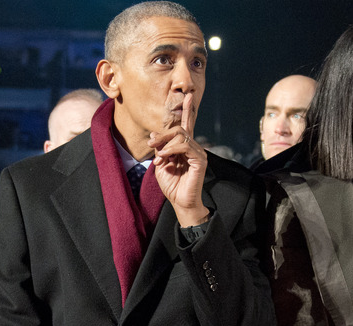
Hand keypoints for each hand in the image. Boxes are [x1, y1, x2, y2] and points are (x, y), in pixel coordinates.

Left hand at [148, 93, 209, 225]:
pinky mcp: (200, 160)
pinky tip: (165, 157)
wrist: (180, 202)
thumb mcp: (160, 163)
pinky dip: (172, 149)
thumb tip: (155, 136)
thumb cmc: (171, 184)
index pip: (186, 125)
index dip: (188, 110)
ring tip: (159, 157)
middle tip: (152, 144)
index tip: (188, 96)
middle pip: (179, 128)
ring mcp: (198, 153)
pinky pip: (186, 146)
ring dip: (166, 144)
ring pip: (181, 136)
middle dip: (163, 134)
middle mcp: (193, 147)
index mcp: (184, 147)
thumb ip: (159, 149)